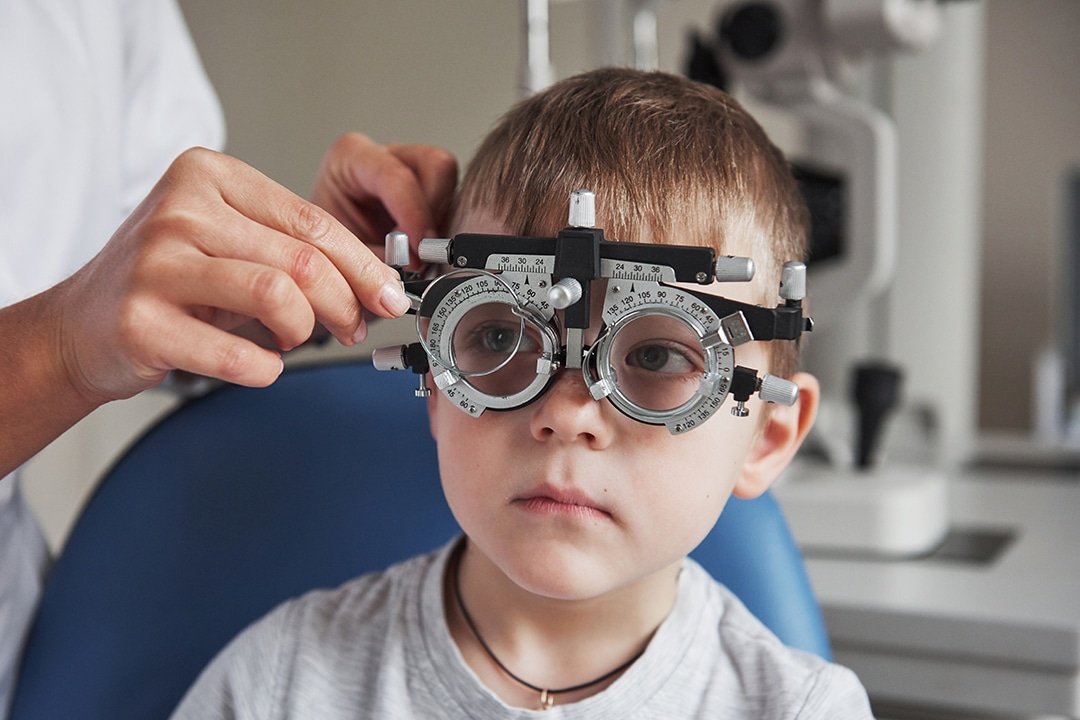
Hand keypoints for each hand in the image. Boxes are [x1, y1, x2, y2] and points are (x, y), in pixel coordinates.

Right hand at [52, 147, 412, 402]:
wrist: (82, 326)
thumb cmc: (170, 282)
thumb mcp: (230, 244)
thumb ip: (294, 249)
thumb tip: (377, 283)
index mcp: (207, 175)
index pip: (311, 220)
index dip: (363, 265)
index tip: (388, 294)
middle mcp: (179, 209)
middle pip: (303, 261)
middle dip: (346, 303)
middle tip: (353, 327)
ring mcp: (156, 263)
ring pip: (279, 296)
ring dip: (307, 330)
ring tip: (298, 340)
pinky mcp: (141, 321)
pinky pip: (236, 353)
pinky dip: (266, 369)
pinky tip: (262, 365)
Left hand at [310, 133, 457, 268]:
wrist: (323, 258)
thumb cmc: (323, 250)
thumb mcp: (338, 254)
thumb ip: (374, 257)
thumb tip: (410, 263)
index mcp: (350, 159)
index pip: (397, 176)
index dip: (414, 215)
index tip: (419, 250)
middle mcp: (383, 157)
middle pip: (435, 165)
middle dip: (434, 212)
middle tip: (423, 250)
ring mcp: (408, 169)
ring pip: (449, 181)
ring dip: (441, 220)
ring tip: (421, 251)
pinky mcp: (426, 189)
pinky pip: (451, 200)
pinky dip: (443, 227)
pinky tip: (424, 248)